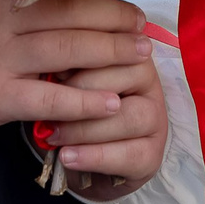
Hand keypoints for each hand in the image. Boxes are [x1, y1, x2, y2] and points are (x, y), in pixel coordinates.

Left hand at [38, 57, 166, 200]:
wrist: (82, 161)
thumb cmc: (70, 109)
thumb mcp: (63, 80)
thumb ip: (63, 66)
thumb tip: (50, 64)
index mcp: (128, 50)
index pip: (113, 42)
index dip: (81, 53)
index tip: (52, 66)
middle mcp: (149, 80)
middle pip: (125, 75)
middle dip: (81, 91)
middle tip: (49, 104)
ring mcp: (155, 118)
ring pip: (129, 117)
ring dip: (86, 128)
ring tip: (54, 135)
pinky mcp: (153, 155)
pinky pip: (129, 155)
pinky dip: (94, 157)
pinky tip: (68, 157)